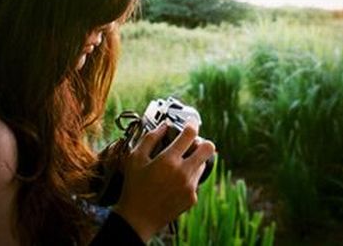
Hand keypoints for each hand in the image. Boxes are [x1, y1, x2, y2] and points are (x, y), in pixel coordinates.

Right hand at [113, 121, 215, 241]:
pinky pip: (196, 181)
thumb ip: (150, 138)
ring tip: (177, 165)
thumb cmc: (134, 187)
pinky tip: (173, 182)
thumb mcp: (135, 158)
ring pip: (203, 164)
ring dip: (194, 160)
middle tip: (191, 145)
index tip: (190, 123)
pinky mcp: (192, 198)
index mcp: (168, 160)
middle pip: (208, 148)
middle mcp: (183, 172)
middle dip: (202, 142)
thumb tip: (164, 126)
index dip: (191, 124)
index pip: (190, 134)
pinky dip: (188, 177)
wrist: (138, 218)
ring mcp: (190, 187)